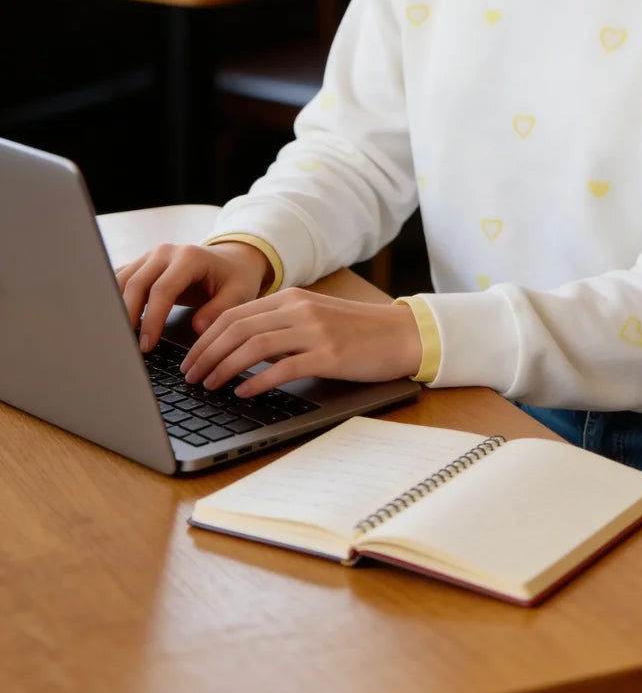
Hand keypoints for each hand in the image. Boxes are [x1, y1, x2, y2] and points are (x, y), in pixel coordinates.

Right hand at [115, 241, 271, 352]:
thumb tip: (198, 328)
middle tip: (128, 347)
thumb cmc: (234, 278)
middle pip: (136, 284)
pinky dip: (113, 299)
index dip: (152, 319)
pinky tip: (112, 321)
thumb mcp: (239, 293)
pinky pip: (120, 279)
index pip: (163, 289)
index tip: (147, 345)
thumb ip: (219, 310)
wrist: (230, 260)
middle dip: (128, 317)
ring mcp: (150, 256)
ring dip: (117, 309)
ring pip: (122, 281)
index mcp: (189, 257)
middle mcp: (165, 252)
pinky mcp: (141, 263)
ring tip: (118, 337)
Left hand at [179, 290, 422, 393]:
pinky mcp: (329, 355)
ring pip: (253, 345)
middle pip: (237, 328)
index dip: (205, 337)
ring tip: (208, 385)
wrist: (401, 334)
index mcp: (291, 298)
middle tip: (190, 376)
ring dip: (224, 367)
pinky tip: (243, 393)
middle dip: (206, 353)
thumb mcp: (313, 319)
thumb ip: (280, 327)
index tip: (190, 358)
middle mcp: (299, 309)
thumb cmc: (356, 332)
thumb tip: (238, 349)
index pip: (234, 314)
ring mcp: (314, 331)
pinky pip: (283, 367)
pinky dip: (257, 381)